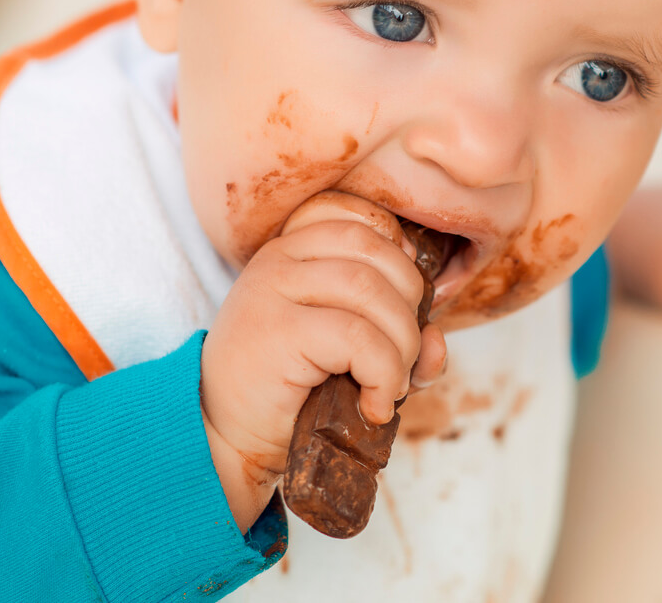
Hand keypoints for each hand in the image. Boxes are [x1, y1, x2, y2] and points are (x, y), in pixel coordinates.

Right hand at [199, 192, 447, 530]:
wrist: (223, 438)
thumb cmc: (289, 392)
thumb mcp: (348, 354)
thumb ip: (395, 337)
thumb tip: (437, 341)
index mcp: (294, 249)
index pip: (361, 222)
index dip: (397, 258)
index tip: (402, 305)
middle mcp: (280, 259)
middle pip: (377, 256)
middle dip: (409, 313)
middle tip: (399, 363)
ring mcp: (273, 289)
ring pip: (372, 293)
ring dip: (401, 347)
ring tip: (388, 387)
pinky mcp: (278, 331)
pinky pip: (358, 338)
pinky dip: (384, 374)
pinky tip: (374, 404)